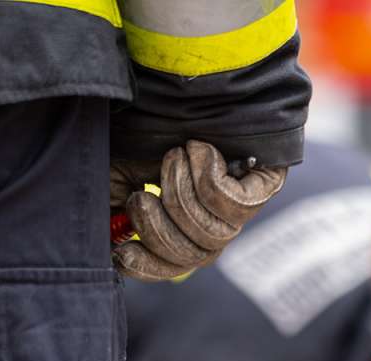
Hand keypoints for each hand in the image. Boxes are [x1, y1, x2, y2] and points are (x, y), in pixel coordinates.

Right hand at [110, 140, 286, 281]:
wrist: (181, 82)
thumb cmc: (146, 127)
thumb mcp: (115, 173)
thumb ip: (107, 212)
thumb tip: (104, 249)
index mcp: (181, 225)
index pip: (172, 267)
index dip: (148, 267)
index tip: (123, 252)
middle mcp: (214, 222)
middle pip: (192, 257)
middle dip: (158, 226)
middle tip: (143, 192)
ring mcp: (241, 207)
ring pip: (213, 233)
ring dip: (180, 192)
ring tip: (174, 156)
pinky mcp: (266, 185)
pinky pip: (235, 206)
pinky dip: (208, 177)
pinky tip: (199, 150)